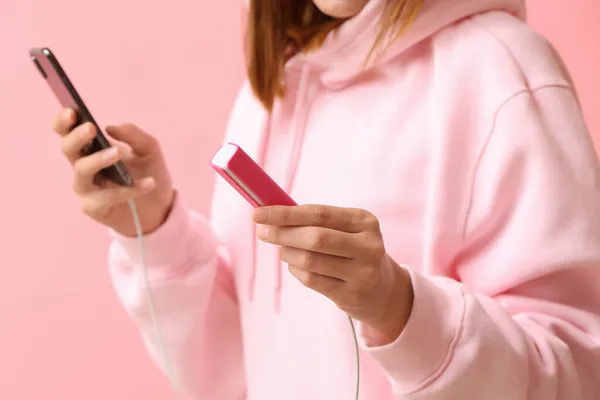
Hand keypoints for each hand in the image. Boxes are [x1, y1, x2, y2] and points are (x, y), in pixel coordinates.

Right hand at [52, 108, 174, 236]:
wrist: (161, 205)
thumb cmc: (149, 172)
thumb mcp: (149, 149)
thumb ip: (133, 135)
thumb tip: (110, 128)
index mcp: (91, 147)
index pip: (67, 132)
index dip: (63, 121)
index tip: (72, 110)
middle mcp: (83, 166)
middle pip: (68, 149)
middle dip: (77, 137)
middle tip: (91, 128)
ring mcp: (86, 188)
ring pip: (82, 171)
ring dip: (99, 160)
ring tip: (118, 153)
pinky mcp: (93, 208)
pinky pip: (105, 197)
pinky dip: (128, 189)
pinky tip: (148, 183)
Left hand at [252, 204, 413, 342]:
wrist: (383, 290)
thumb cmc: (353, 250)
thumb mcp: (345, 229)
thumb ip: (314, 220)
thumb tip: (271, 212)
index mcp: (365, 221)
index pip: (319, 213)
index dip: (285, 213)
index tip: (258, 214)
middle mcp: (368, 246)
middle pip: (315, 237)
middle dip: (282, 233)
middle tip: (262, 232)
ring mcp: (362, 273)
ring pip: (310, 260)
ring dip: (287, 254)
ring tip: (284, 250)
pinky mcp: (351, 295)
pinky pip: (311, 280)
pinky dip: (296, 270)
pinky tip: (296, 266)